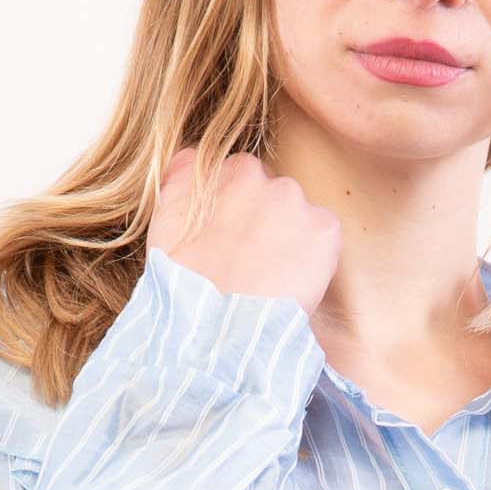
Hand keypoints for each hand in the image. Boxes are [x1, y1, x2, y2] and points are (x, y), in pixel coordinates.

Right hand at [147, 147, 342, 319]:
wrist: (214, 330)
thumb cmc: (184, 285)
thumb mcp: (164, 223)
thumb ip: (180, 180)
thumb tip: (190, 159)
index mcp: (215, 171)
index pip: (241, 178)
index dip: (240, 211)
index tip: (235, 240)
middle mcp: (256, 173)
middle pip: (273, 193)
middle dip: (268, 221)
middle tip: (255, 262)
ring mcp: (293, 198)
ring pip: (300, 214)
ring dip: (293, 238)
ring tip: (274, 276)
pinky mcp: (323, 227)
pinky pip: (326, 235)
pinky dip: (318, 257)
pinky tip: (296, 280)